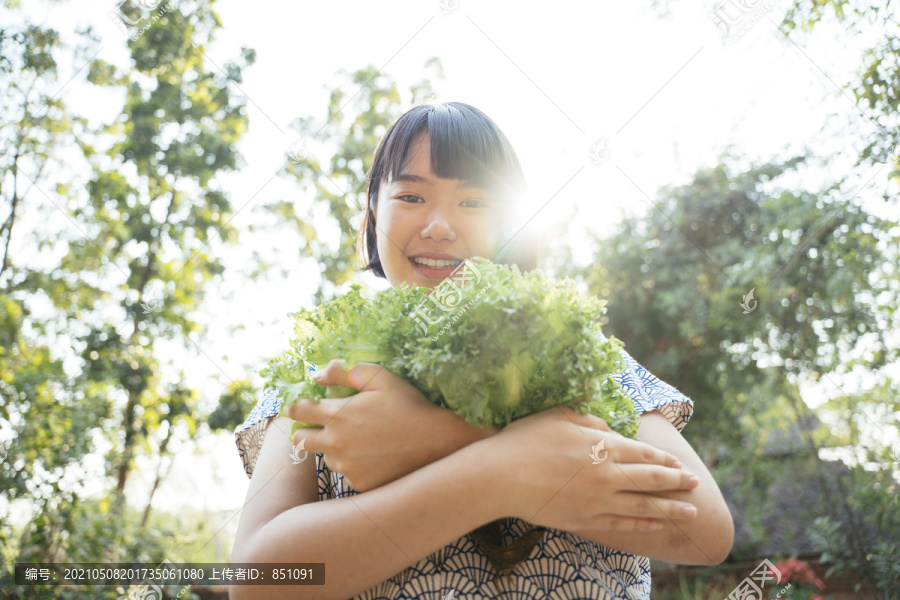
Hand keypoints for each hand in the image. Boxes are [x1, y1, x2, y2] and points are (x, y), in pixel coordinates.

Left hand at [286, 359, 498, 491]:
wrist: (437, 443)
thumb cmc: (409, 406)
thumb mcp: (381, 379)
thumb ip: (346, 373)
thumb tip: (317, 374)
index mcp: (338, 415)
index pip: (299, 412)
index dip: (294, 408)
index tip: (296, 407)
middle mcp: (336, 444)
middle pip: (301, 440)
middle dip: (306, 432)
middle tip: (323, 427)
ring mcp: (347, 467)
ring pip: (326, 458)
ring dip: (334, 450)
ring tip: (362, 441)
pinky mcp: (359, 484)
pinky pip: (347, 474)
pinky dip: (355, 466)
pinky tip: (376, 456)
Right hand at [482, 407, 698, 531]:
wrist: (499, 476)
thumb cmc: (525, 440)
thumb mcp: (559, 416)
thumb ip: (591, 422)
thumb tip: (610, 431)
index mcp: (602, 446)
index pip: (643, 454)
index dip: (664, 461)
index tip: (680, 465)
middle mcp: (606, 475)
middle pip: (650, 480)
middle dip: (676, 483)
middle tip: (695, 485)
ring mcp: (596, 501)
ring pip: (642, 506)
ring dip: (669, 509)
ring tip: (690, 512)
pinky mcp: (584, 520)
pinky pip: (620, 524)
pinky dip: (640, 524)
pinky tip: (654, 525)